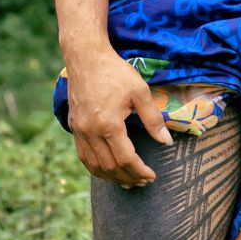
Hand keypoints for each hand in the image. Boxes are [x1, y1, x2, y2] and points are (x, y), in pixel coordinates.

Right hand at [65, 50, 172, 187]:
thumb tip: (166, 142)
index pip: (125, 158)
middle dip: (128, 177)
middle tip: (143, 182)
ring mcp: (79, 130)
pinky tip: (107, 171)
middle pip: (109, 166)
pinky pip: (83, 155)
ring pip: (94, 164)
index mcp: (108, 124)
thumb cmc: (115, 72)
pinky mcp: (74, 127)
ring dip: (111, 177)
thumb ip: (153, 119)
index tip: (152, 176)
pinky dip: (96, 167)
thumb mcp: (140, 92)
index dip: (140, 171)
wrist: (85, 57)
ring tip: (127, 182)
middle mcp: (90, 132)